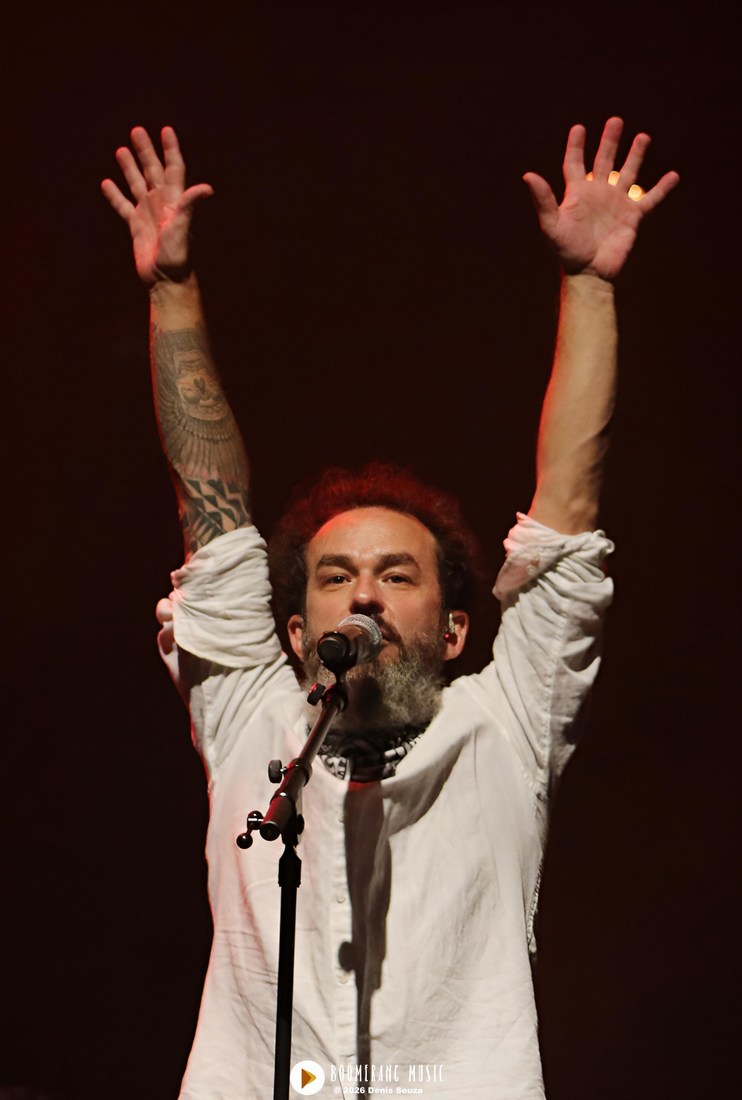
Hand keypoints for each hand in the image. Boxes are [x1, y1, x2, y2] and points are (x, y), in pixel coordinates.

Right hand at [101, 126, 212, 285]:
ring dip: (130, 167)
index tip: (166, 130)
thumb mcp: (183, 228)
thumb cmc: (178, 256)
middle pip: (153, 170)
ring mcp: (148, 214)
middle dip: (146, 151)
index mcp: (174, 200)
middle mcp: (161, 203)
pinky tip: (107, 183)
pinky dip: (115, 195)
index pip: (173, 168)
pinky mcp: (136, 226)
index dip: (170, 149)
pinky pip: (123, 206)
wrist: (166, 279)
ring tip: (121, 150)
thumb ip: (190, 205)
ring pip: (137, 184)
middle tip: (137, 130)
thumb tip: (207, 188)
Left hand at [523, 117, 678, 280]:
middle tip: (615, 121)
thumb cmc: (567, 251)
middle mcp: (598, 194)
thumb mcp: (552, 224)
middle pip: (604, 161)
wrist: (589, 272)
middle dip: (610, 141)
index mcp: (578, 193)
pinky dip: (662, 188)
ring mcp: (616, 204)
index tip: (579, 128)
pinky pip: (651, 199)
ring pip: (628, 173)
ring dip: (635, 155)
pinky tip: (673, 175)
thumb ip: (543, 199)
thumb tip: (528, 175)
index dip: (576, 146)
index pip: (576, 163)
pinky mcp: (633, 217)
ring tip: (643, 137)